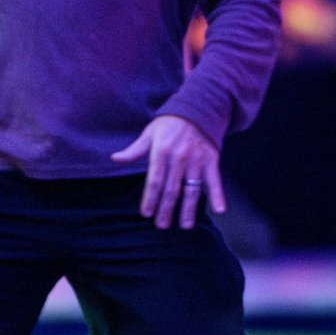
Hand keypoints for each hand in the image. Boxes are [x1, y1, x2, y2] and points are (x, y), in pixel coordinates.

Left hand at [110, 115, 223, 229]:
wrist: (197, 109)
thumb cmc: (169, 124)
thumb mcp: (149, 133)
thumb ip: (134, 150)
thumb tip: (115, 158)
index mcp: (161, 152)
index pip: (154, 181)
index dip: (150, 199)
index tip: (146, 213)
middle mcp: (179, 158)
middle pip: (171, 189)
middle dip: (166, 209)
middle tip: (161, 225)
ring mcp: (197, 160)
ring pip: (191, 189)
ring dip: (188, 209)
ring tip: (184, 226)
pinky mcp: (211, 160)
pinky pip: (215, 180)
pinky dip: (218, 195)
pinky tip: (219, 210)